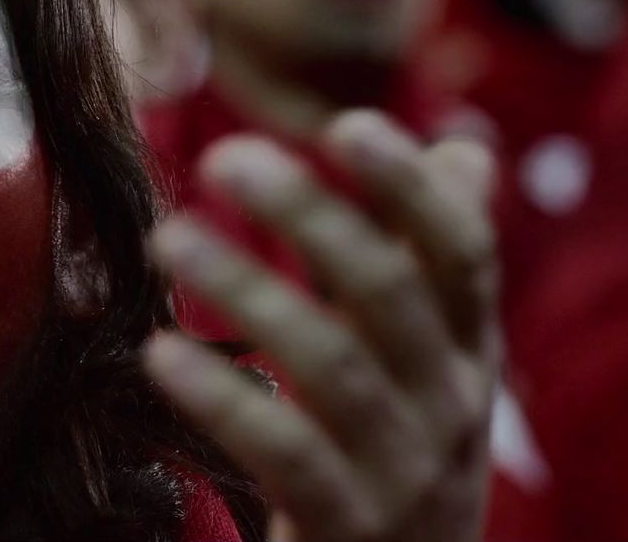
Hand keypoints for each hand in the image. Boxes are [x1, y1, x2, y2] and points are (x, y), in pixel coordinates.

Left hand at [143, 111, 497, 541]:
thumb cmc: (402, 447)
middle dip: (309, 215)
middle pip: (390, 291)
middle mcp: (448, 402)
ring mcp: (401, 469)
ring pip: (332, 365)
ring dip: (248, 290)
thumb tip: (460, 147)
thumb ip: (430, 260)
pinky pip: (285, 453)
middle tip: (222, 156)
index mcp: (468, 349)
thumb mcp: (432, 358)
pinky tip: (159, 354)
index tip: (346, 125)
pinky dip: (223, 399)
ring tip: (167, 237)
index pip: (461, 253)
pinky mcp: (345, 525)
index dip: (412, 188)